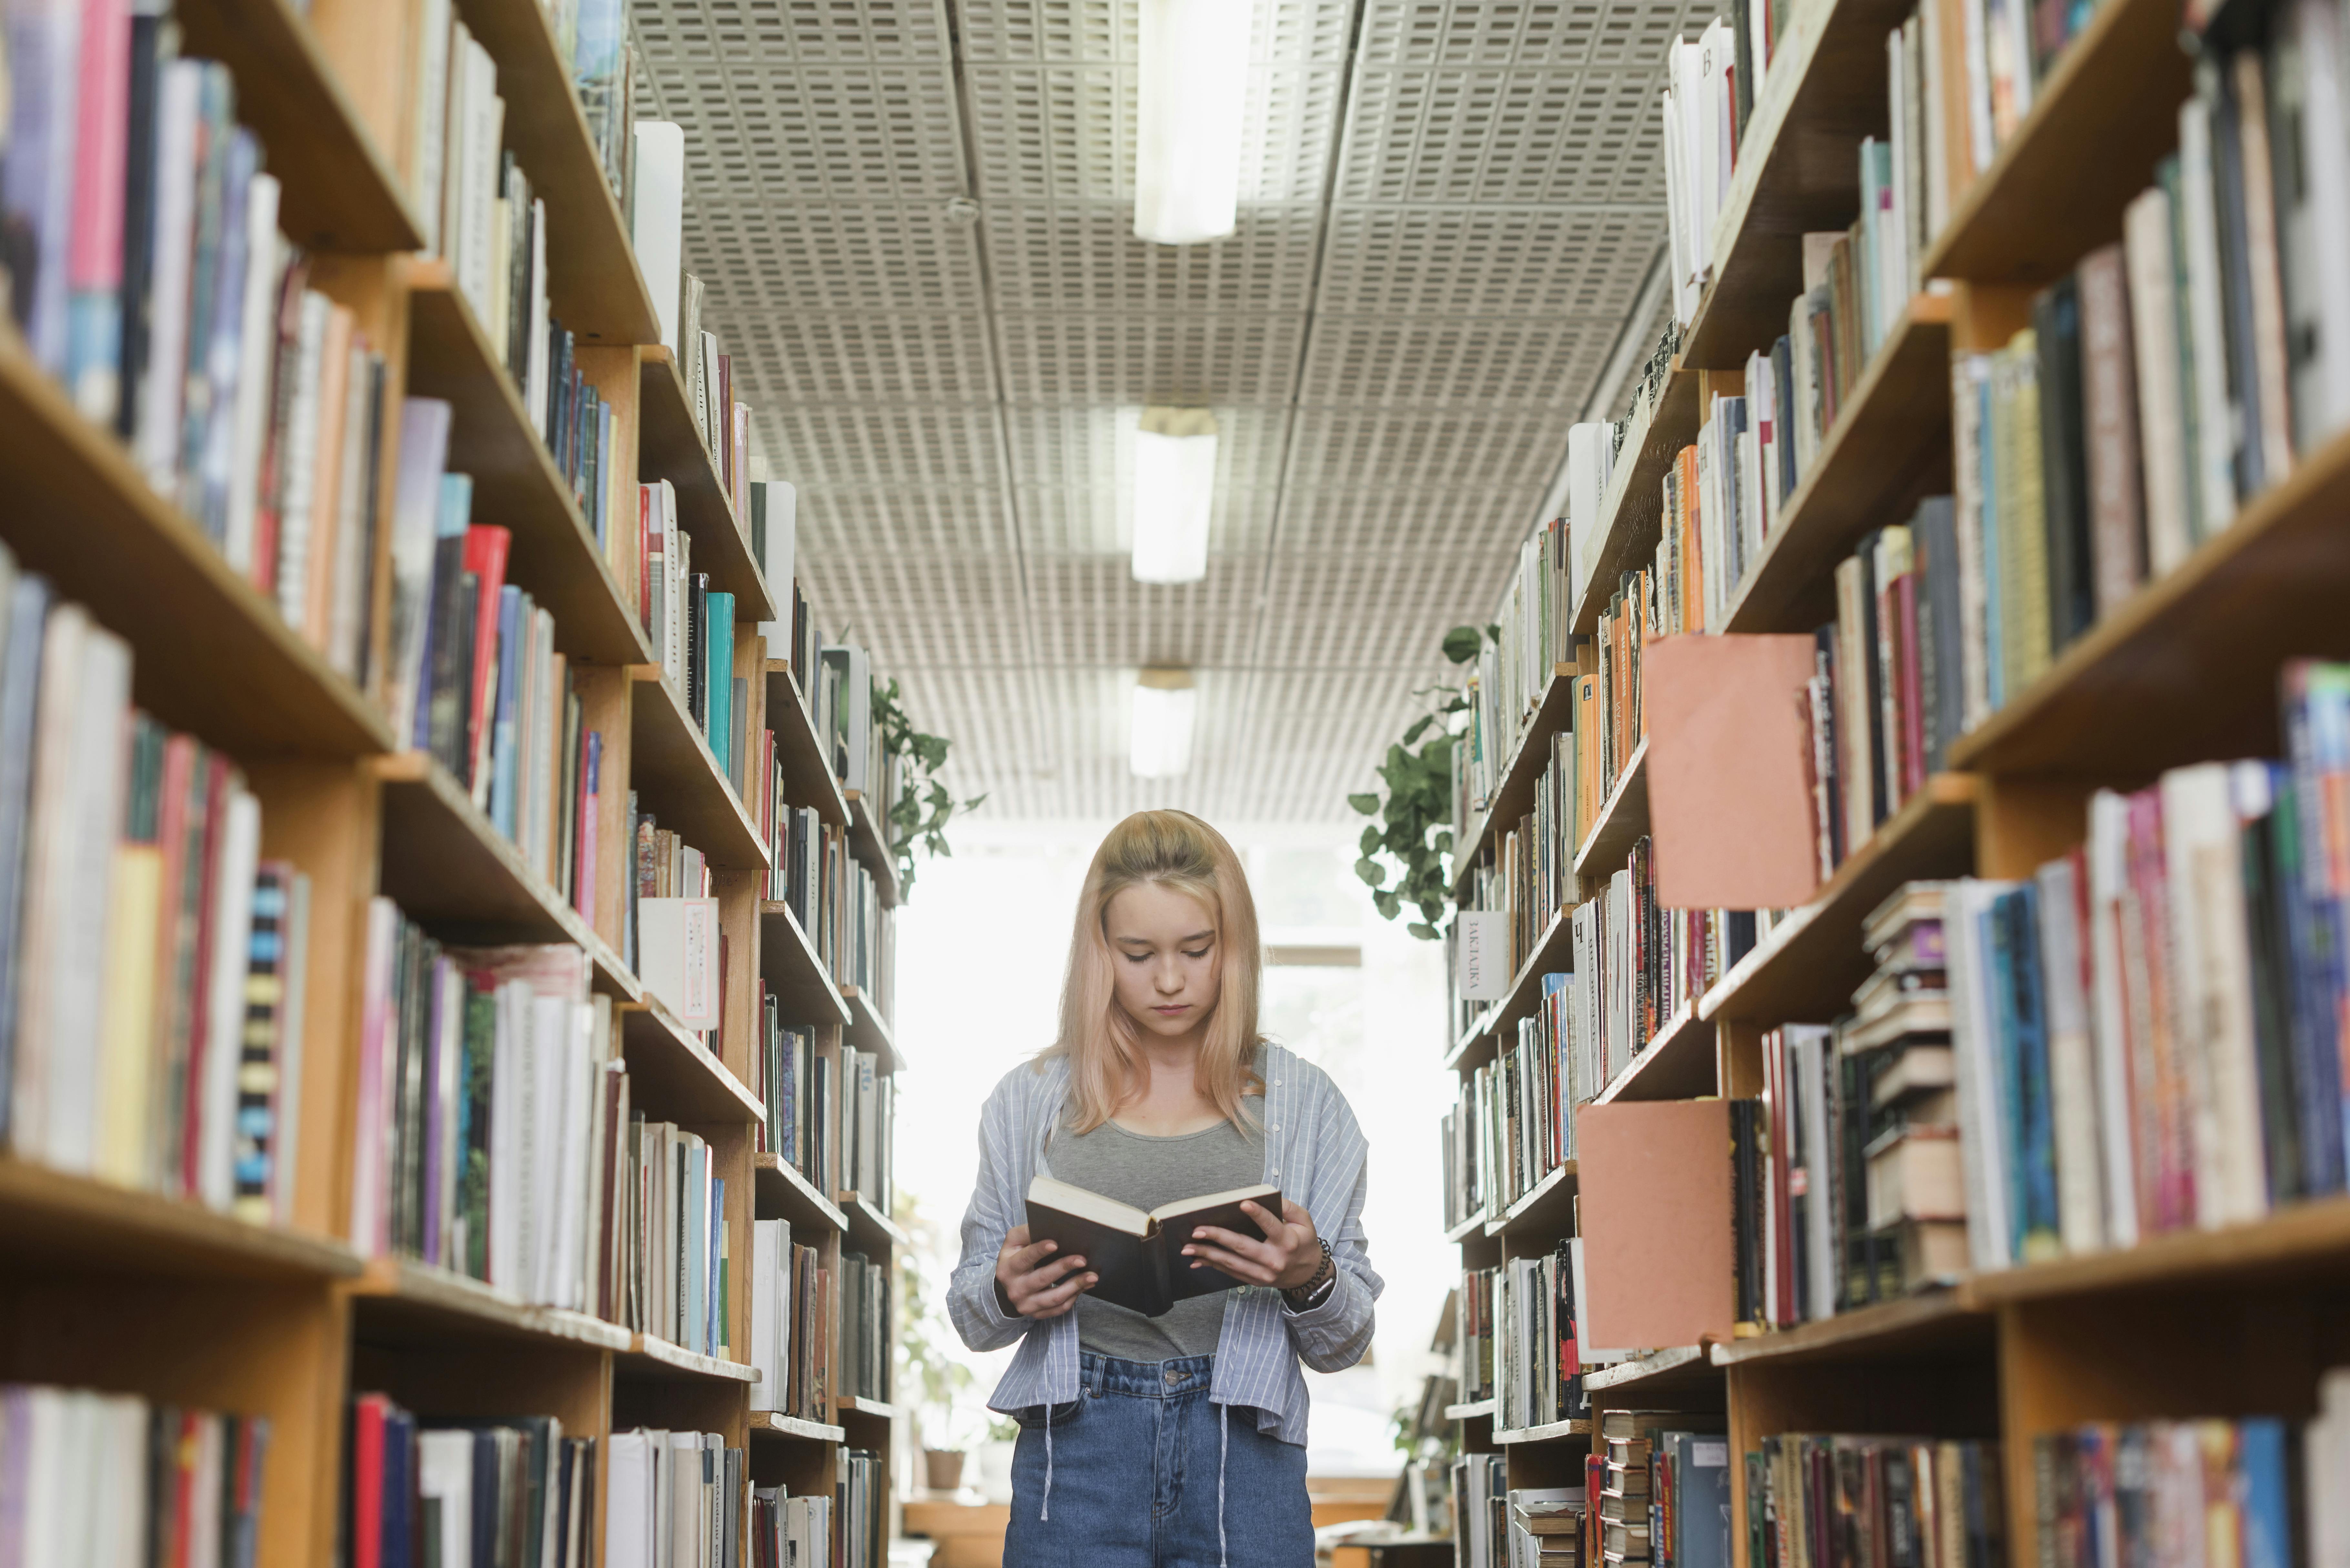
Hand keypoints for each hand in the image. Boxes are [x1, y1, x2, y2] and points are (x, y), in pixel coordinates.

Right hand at [996, 1224, 1092, 1318]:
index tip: (1055, 1244)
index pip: (1024, 1258)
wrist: (1008, 1286)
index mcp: (1008, 1268)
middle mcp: (1015, 1289)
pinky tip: (1084, 1286)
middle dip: (1064, 1267)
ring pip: (1054, 1298)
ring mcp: (1026, 1304)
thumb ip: (1026, 1232)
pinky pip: (1058, 1309)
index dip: (1039, 1251)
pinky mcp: (1037, 1314)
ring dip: (1075, 1286)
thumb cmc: (1015, 1258)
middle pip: (1042, 1279)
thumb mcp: (1014, 1242)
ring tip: (1092, 1276)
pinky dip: (1074, 1297)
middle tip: (1082, 1259)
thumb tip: (1047, 1225)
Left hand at [1182, 1199, 1322, 1290]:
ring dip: (1207, 1254)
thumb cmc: (1304, 1242)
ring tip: (1188, 1247)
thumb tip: (1269, 1197)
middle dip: (1217, 1237)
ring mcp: (1263, 1274)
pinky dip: (1213, 1266)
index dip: (1258, 1215)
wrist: (1308, 1275)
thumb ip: (1289, 1208)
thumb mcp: (1305, 1221)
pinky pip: (1231, 1272)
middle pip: (1242, 1247)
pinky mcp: (1255, 1281)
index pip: (1271, 1226)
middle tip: (1197, 1231)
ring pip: (1232, 1263)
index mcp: (1288, 1242)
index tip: (1242, 1203)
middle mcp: (1274, 1260)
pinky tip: (1197, 1260)